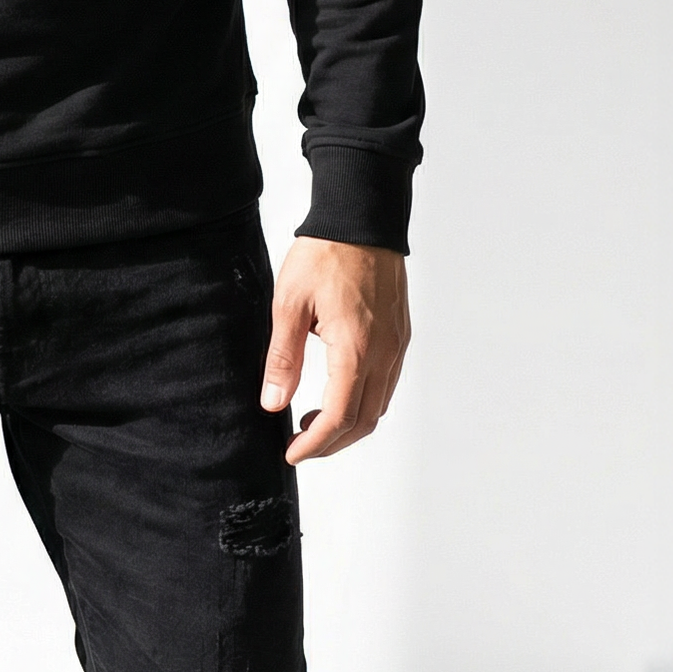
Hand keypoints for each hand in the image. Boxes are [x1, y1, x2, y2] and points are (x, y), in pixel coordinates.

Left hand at [260, 236, 409, 464]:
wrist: (361, 219)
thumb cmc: (325, 254)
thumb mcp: (289, 303)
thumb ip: (283, 357)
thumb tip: (273, 402)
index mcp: (356, 349)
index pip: (340, 417)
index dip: (316, 443)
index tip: (293, 453)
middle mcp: (385, 354)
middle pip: (365, 420)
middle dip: (332, 442)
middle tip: (301, 444)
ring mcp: (397, 345)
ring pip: (379, 404)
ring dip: (350, 423)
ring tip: (314, 420)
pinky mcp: (400, 334)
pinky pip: (387, 382)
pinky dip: (364, 400)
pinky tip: (339, 390)